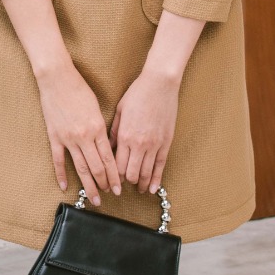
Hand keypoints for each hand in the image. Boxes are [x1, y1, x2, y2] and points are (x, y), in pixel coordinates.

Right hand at [34, 59, 121, 205]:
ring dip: (88, 185)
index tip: (119, 187)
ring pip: (80, 167)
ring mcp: (68, 138)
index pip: (109, 159)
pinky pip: (59, 160)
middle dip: (104, 183)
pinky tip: (65, 186)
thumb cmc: (79, 89)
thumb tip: (107, 145)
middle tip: (109, 195)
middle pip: (96, 167)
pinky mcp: (55, 136)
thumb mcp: (97, 108)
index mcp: (98, 128)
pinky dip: (62, 174)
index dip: (115, 175)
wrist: (57, 79)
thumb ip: (102, 128)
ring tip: (93, 198)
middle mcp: (84, 136)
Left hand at [110, 65, 180, 192]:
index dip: (112, 177)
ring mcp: (154, 144)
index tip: (110, 180)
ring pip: (145, 173)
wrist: (159, 84)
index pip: (116, 165)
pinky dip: (156, 180)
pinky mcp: (166, 143)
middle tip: (123, 185)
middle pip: (130, 173)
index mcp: (124, 136)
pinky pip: (160, 166)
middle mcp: (139, 143)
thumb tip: (108, 148)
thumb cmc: (137, 94)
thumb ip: (113, 132)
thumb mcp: (119, 111)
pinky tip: (152, 188)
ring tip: (138, 189)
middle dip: (125, 182)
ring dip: (140, 184)